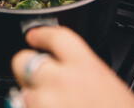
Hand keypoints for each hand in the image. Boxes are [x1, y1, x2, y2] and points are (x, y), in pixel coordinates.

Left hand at [11, 26, 133, 107]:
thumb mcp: (111, 89)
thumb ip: (85, 74)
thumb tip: (69, 71)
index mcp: (86, 67)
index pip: (56, 36)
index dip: (42, 34)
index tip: (34, 35)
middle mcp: (61, 80)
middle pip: (24, 59)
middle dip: (26, 66)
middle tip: (34, 76)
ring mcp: (45, 102)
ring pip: (23, 91)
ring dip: (32, 99)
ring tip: (53, 107)